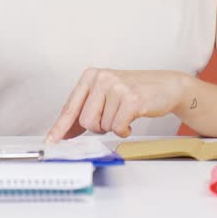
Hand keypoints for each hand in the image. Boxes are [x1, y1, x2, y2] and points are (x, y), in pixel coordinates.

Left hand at [45, 68, 185, 141]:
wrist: (165, 86)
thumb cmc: (133, 91)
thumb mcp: (105, 95)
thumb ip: (86, 110)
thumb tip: (65, 133)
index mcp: (90, 76)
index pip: (70, 107)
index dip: (60, 127)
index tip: (51, 142)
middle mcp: (101, 78)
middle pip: (86, 121)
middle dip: (98, 127)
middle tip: (112, 117)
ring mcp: (117, 88)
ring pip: (103, 126)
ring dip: (114, 126)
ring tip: (124, 113)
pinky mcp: (132, 99)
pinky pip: (118, 128)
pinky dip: (125, 129)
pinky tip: (132, 119)